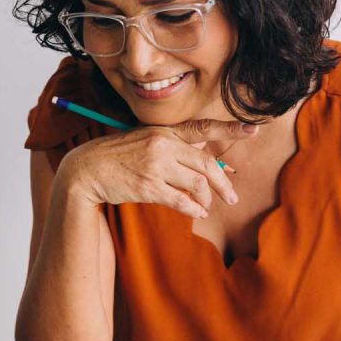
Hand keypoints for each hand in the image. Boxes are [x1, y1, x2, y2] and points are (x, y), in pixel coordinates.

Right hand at [58, 119, 258, 218]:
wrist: (86, 170)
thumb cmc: (118, 158)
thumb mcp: (146, 142)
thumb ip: (174, 149)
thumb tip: (207, 166)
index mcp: (164, 131)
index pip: (203, 128)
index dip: (230, 129)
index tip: (253, 129)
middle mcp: (162, 145)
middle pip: (206, 163)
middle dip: (223, 183)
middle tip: (232, 196)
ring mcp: (155, 166)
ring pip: (197, 183)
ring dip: (207, 198)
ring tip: (207, 206)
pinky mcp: (148, 187)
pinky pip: (181, 200)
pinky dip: (194, 208)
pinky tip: (198, 212)